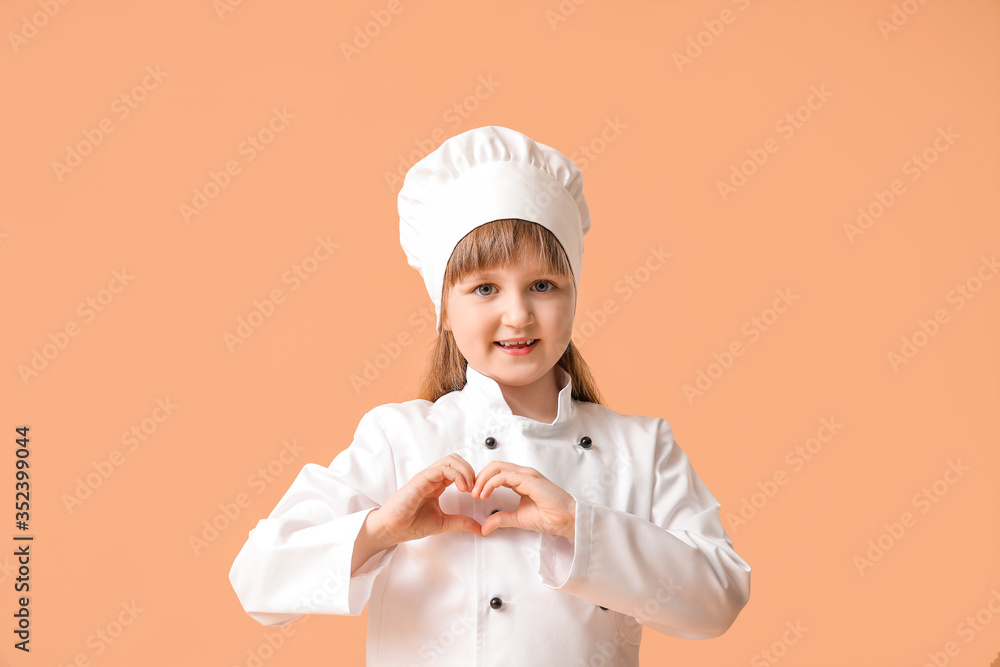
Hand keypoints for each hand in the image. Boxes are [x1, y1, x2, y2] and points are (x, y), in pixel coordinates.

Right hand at [368, 454, 482, 548]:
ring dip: (465, 471)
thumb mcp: (443, 523)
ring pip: (450, 460)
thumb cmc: (411, 524)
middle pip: (456, 460)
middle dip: (470, 470)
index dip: (471, 477)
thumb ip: (461, 522)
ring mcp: (426, 477)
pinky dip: (456, 475)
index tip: (477, 493)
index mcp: (437, 485)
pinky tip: (462, 487)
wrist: (392, 529)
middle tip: (475, 488)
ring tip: (469, 487)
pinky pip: (441, 469)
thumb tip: (479, 528)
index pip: (458, 469)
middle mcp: (432, 478)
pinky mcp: (421, 480)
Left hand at [471, 461, 575, 539]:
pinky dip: (490, 483)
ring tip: (476, 494)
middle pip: (494, 466)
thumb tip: (484, 527)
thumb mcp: (518, 518)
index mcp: (521, 480)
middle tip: (471, 492)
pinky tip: (485, 494)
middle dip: (479, 477)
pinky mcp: (529, 479)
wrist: (566, 520)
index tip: (475, 495)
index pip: (497, 472)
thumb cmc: (550, 517)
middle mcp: (523, 474)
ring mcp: (526, 475)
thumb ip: (501, 519)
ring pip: (497, 467)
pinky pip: (504, 476)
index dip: (482, 481)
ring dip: (482, 479)